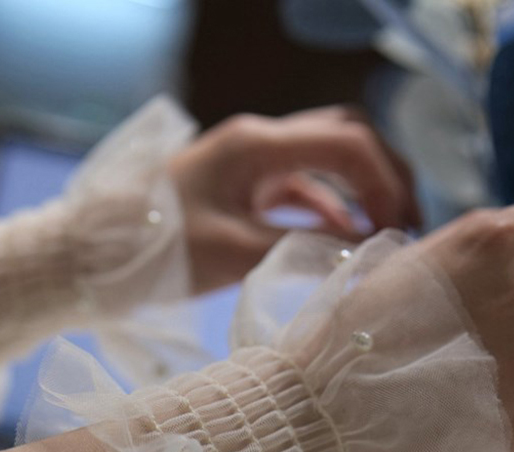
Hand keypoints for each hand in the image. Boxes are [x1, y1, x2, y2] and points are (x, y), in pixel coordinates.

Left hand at [169, 105, 419, 294]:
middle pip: (347, 136)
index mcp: (256, 145)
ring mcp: (256, 160)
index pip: (346, 144)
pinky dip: (335, 208)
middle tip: (410, 219)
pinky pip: (307, 186)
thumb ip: (303, 247)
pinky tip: (349, 238)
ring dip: (365, 188)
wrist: (103, 252)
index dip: (384, 182)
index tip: (398, 228)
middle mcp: (262, 141)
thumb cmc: (158, 251)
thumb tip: (362, 249)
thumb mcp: (234, 253)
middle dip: (387, 173)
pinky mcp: (250, 184)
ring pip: (330, 157)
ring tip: (389, 230)